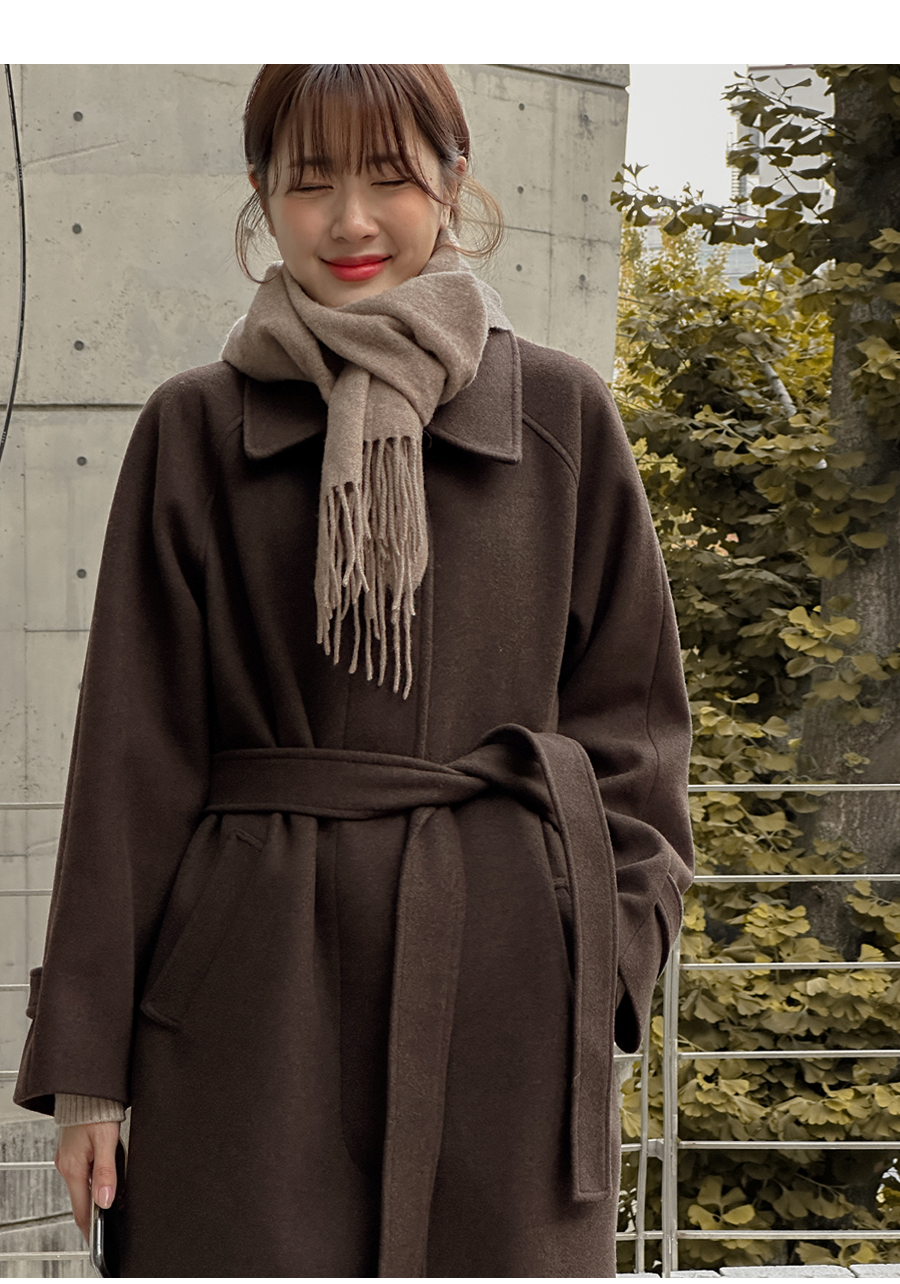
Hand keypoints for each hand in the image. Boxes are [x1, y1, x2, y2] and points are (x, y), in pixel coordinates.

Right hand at [54, 1121, 120, 1241]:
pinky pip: (83, 1172)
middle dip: (97, 1209)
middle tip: (113, 1216)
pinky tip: (106, 1174)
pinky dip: (94, 1178)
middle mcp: (67, 1165)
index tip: (98, 1238)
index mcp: (73, 1168)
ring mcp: (68, 1159)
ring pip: (83, 1185)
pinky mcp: (73, 1151)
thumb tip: (106, 1199)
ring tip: (114, 1195)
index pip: (81, 1208)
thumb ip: (107, 1171)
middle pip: (82, 1198)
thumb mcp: (106, 1141)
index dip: (91, 1226)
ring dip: (97, 1192)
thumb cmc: (96, 1109)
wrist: (87, 1089)